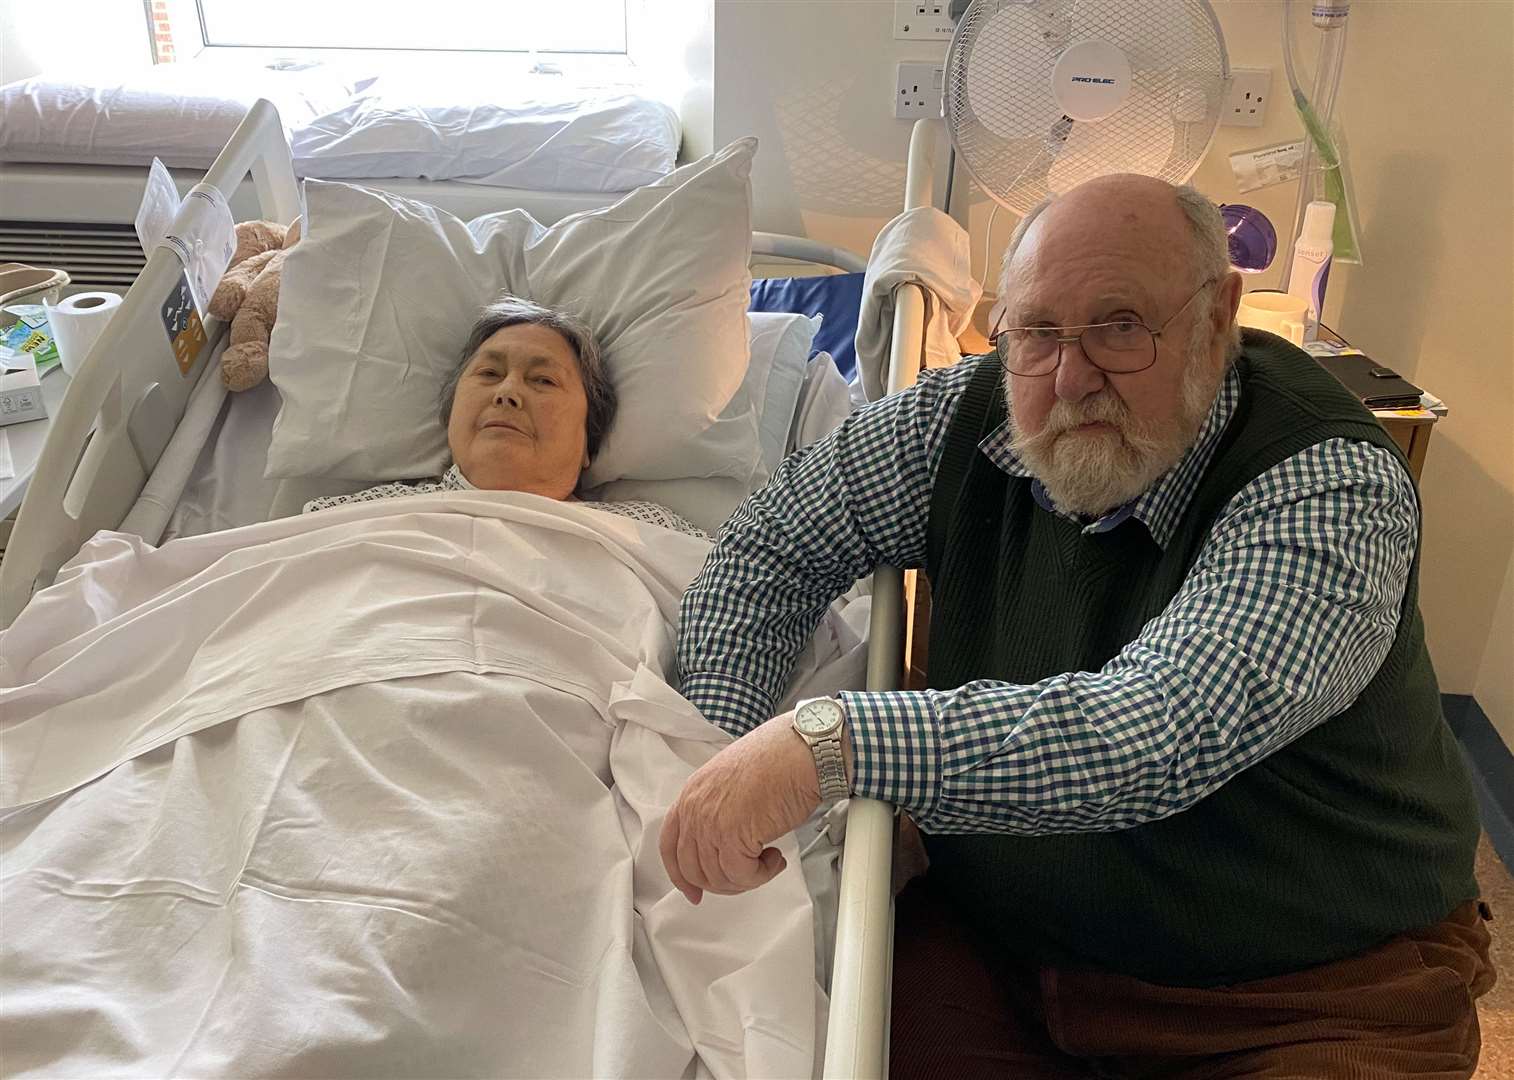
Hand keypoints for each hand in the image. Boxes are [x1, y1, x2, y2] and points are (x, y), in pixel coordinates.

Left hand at [659, 711, 818, 903]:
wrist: (799, 752)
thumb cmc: (778, 760)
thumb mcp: (731, 780)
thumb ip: (716, 809)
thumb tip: (722, 845)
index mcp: (692, 793)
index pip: (670, 845)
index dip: (680, 875)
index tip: (693, 892)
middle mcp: (696, 809)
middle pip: (693, 869)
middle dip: (721, 883)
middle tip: (745, 878)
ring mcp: (711, 824)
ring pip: (717, 878)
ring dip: (746, 878)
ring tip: (767, 860)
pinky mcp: (733, 837)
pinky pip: (741, 876)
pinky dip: (761, 876)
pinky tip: (775, 859)